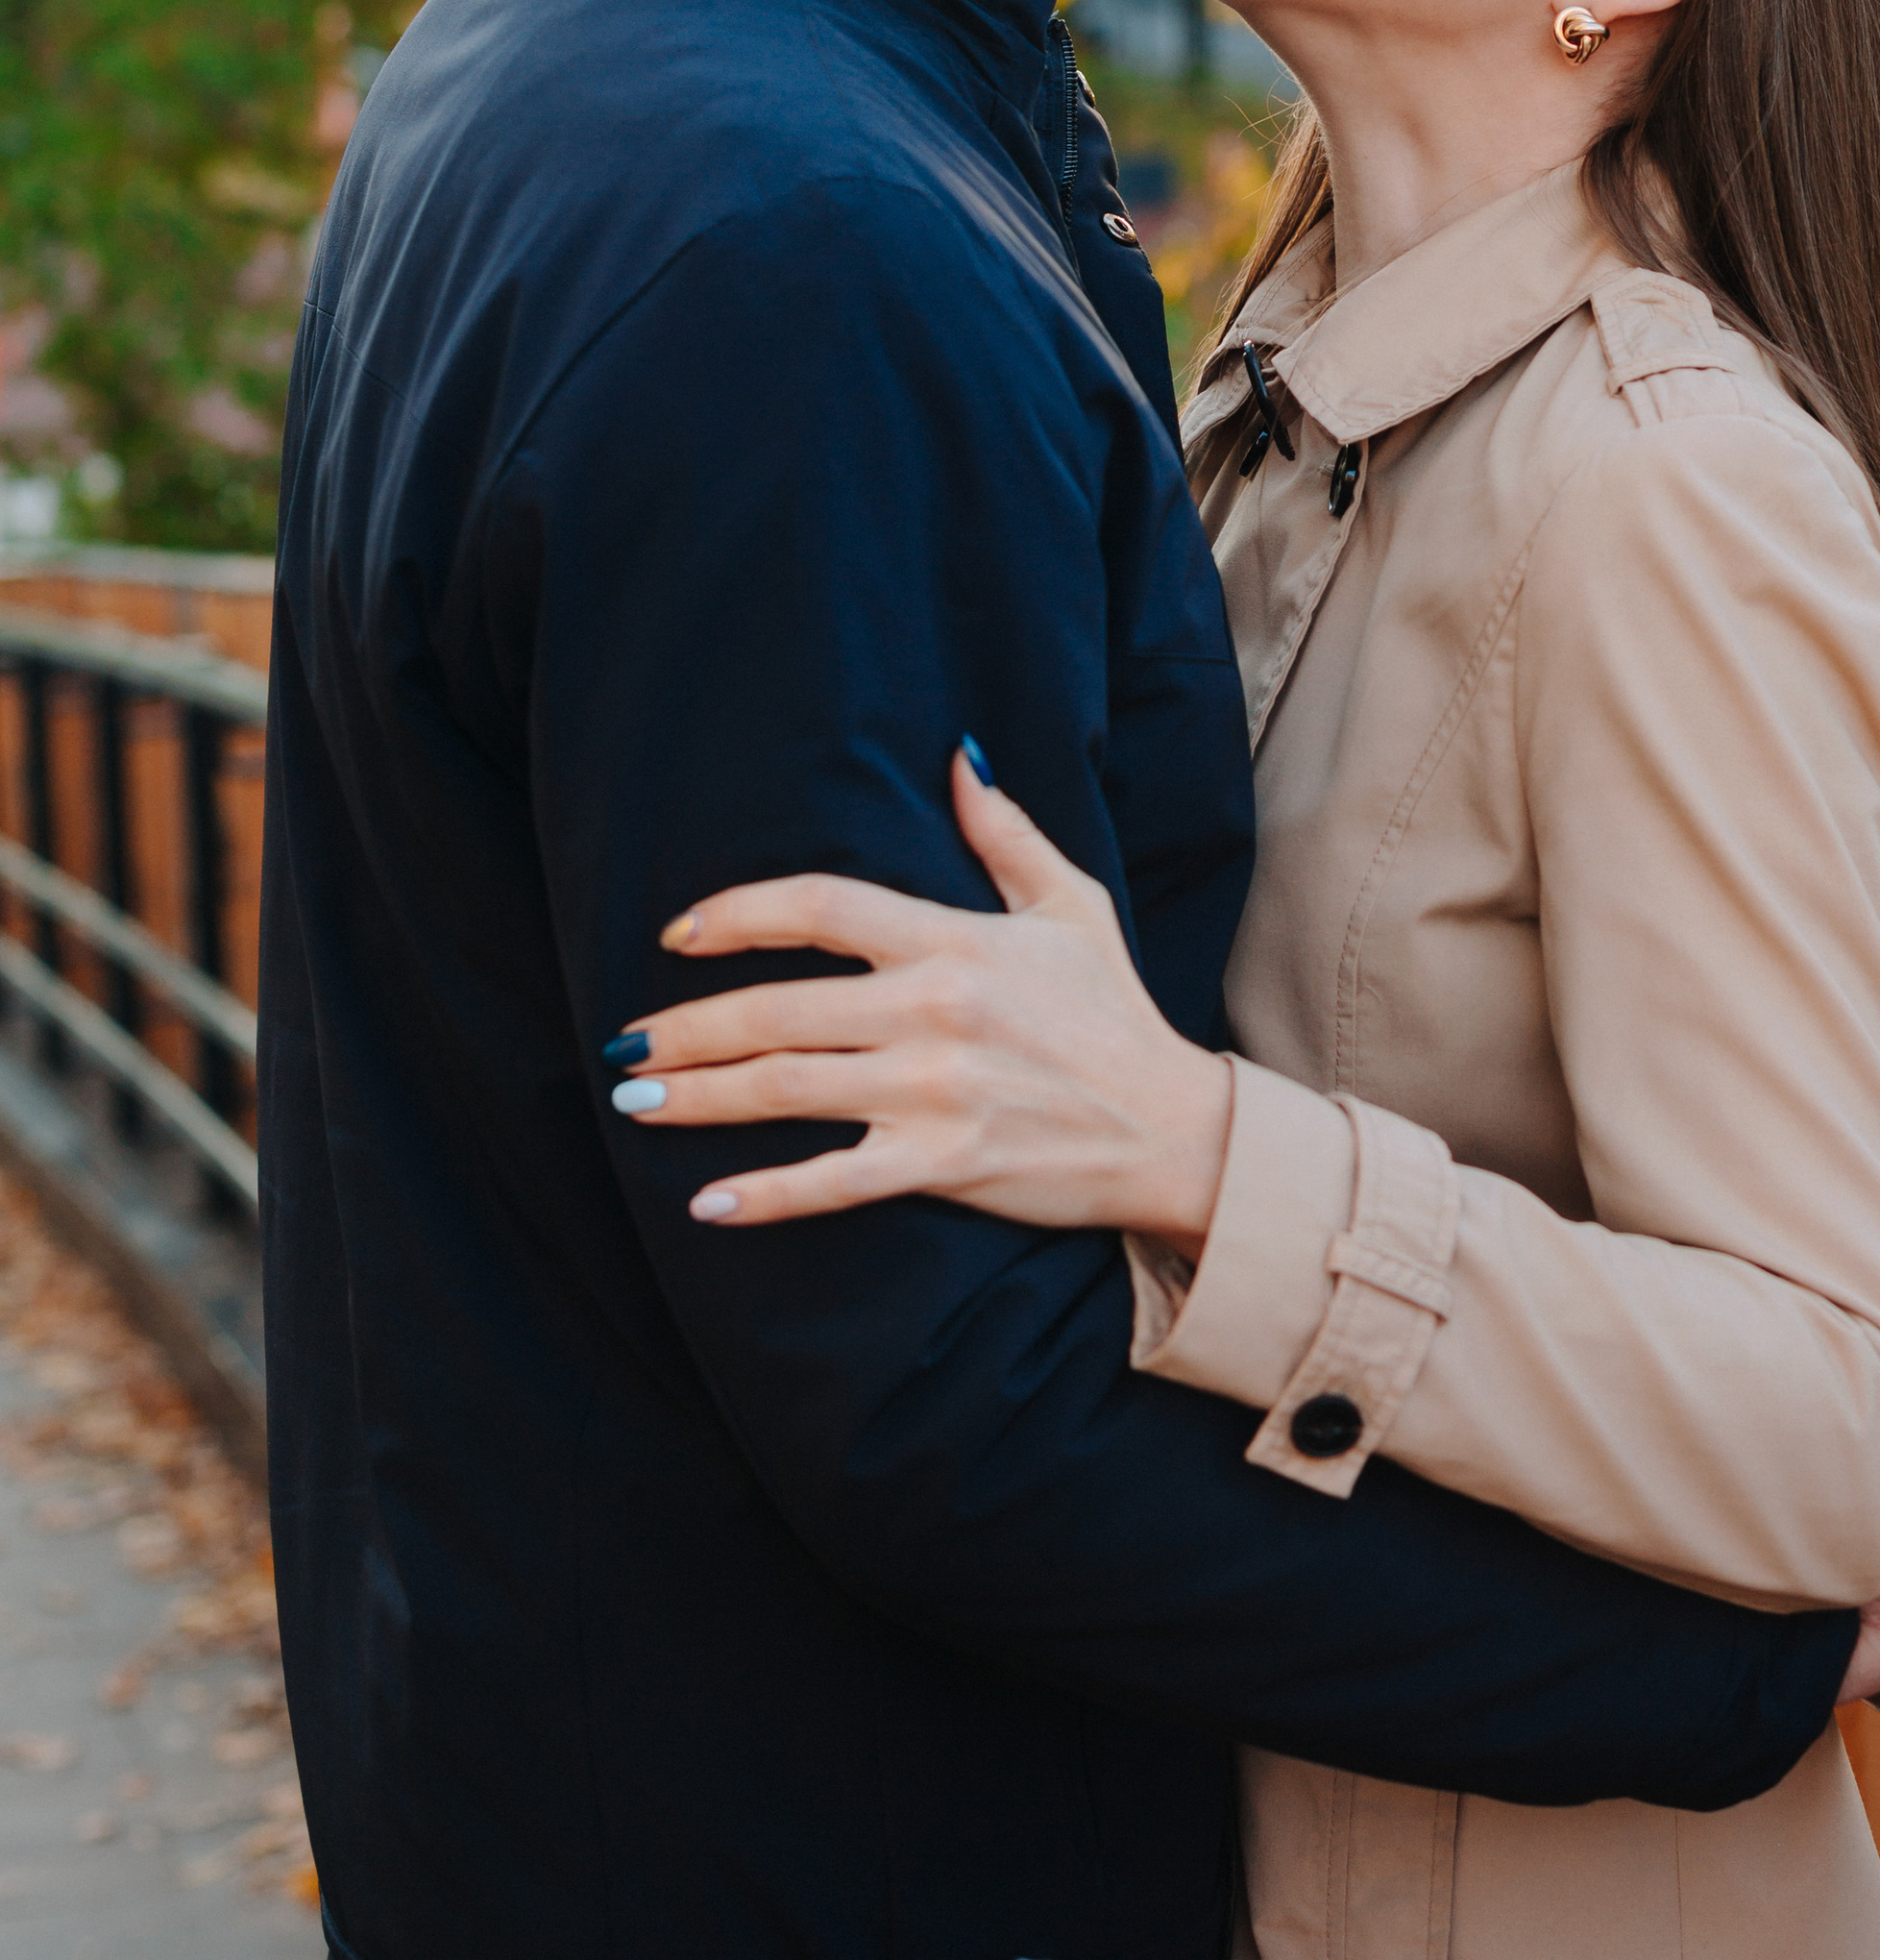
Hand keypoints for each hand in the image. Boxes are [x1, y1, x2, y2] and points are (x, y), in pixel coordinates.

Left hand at [609, 751, 1233, 1244]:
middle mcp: (935, 1009)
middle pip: (778, 1008)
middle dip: (686, 1027)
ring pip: (787, 1089)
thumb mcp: (1070, 905)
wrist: (1175, 1128)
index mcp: (955, 940)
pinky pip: (836, 1182)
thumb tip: (960, 756)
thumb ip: (1004, 832)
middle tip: (623, 1044)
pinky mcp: (946, 1162)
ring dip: (700, 1099)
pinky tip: (706, 1203)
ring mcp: (937, 1091)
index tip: (679, 933)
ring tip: (636, 1104)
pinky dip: (767, 1196)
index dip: (738, 914)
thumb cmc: (1114, 1012)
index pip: (822, 906)